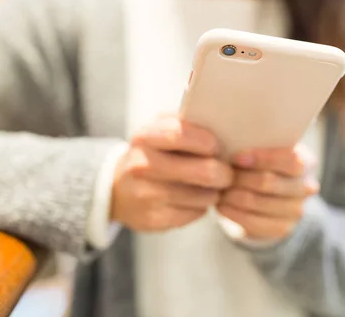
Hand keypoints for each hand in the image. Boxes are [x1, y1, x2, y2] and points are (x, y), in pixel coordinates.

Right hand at [111, 116, 233, 230]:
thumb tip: (225, 127)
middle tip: (227, 172)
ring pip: (205, 195)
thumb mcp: (159, 131)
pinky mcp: (154, 219)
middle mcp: (142, 166)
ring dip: (215, 191)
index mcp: (145, 137)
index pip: (181, 134)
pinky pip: (196, 212)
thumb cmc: (152, 155)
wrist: (117, 190)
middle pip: (205, 171)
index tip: (218, 147)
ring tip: (210, 186)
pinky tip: (194, 199)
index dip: (208, 141)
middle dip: (225, 172)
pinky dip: (202, 206)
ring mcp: (147, 195)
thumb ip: (186, 125)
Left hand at [218, 146, 318, 240]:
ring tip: (216, 188)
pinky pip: (253, 222)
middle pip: (268, 182)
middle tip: (218, 174)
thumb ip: (257, 141)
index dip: (261, 158)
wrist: (269, 200)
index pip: (289, 159)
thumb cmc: (261, 166)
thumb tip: (232, 134)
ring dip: (232, 195)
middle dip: (240, 177)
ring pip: (257, 202)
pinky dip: (233, 213)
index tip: (236, 157)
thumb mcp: (265, 151)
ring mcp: (296, 210)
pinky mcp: (282, 229)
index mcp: (305, 162)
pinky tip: (221, 206)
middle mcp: (306, 187)